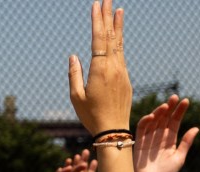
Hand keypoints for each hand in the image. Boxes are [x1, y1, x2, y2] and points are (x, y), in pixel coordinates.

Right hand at [68, 0, 131, 133]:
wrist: (113, 131)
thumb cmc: (91, 116)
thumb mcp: (76, 96)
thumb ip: (74, 74)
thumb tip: (73, 56)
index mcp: (99, 70)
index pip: (98, 39)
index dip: (97, 20)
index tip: (96, 4)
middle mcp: (113, 68)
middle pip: (110, 36)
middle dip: (108, 16)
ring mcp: (122, 73)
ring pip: (119, 44)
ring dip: (117, 26)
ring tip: (118, 10)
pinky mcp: (126, 80)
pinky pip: (122, 56)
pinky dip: (120, 43)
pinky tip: (118, 36)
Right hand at [134, 96, 198, 171]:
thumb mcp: (179, 158)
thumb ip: (186, 143)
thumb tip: (196, 128)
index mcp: (170, 140)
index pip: (175, 121)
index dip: (180, 111)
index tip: (186, 101)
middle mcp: (159, 136)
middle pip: (165, 118)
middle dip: (170, 107)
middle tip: (176, 97)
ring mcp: (149, 138)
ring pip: (154, 120)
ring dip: (159, 111)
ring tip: (166, 105)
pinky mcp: (139, 142)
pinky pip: (141, 128)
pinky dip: (146, 121)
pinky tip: (153, 116)